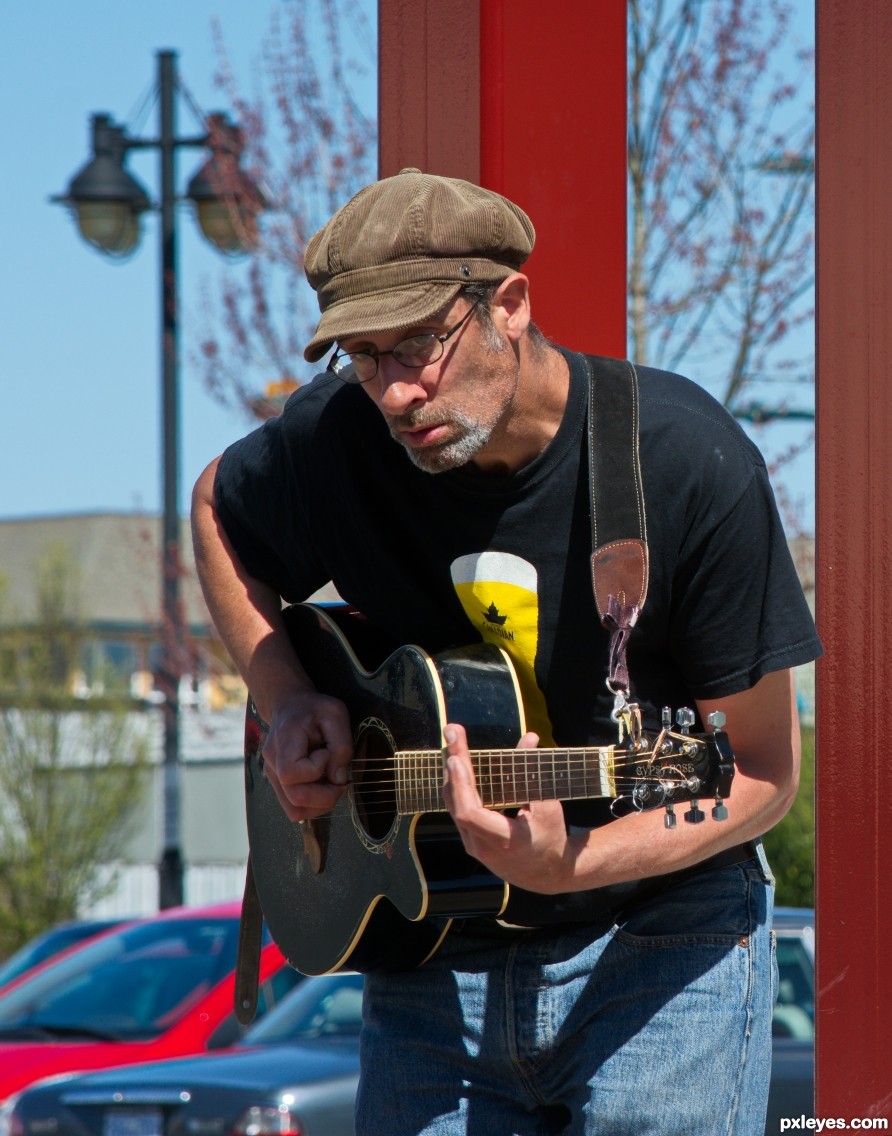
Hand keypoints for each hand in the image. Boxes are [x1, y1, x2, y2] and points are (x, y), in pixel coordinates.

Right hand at [261, 691, 352, 820]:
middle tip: (340, 781)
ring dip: (320, 804)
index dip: (316, 770)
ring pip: (294, 810)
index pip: (291, 773)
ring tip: (332, 783)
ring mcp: (273, 775)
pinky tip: (323, 786)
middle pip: (294, 799)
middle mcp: (272, 762)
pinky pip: (295, 807)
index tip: (327, 752)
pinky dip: (314, 804)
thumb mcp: (335, 714)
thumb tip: (338, 778)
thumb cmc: (314, 708)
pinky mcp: (279, 783)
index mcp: (284, 741)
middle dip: (325, 797)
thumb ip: (341, 745)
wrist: (290, 706)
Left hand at [440, 723, 574, 893]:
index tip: (456, 758)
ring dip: (452, 771)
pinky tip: (457, 762)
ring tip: (453, 741)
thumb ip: (533, 774)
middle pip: (457, 803)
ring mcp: (473, 845)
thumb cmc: (551, 838)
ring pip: (453, 805)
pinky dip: (457, 784)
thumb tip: (529, 737)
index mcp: (504, 841)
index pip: (470, 813)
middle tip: (452, 732)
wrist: (547, 874)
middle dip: (453, 765)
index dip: (461, 784)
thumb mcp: (548, 807)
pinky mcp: (470, 840)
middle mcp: (482, 846)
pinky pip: (457, 809)